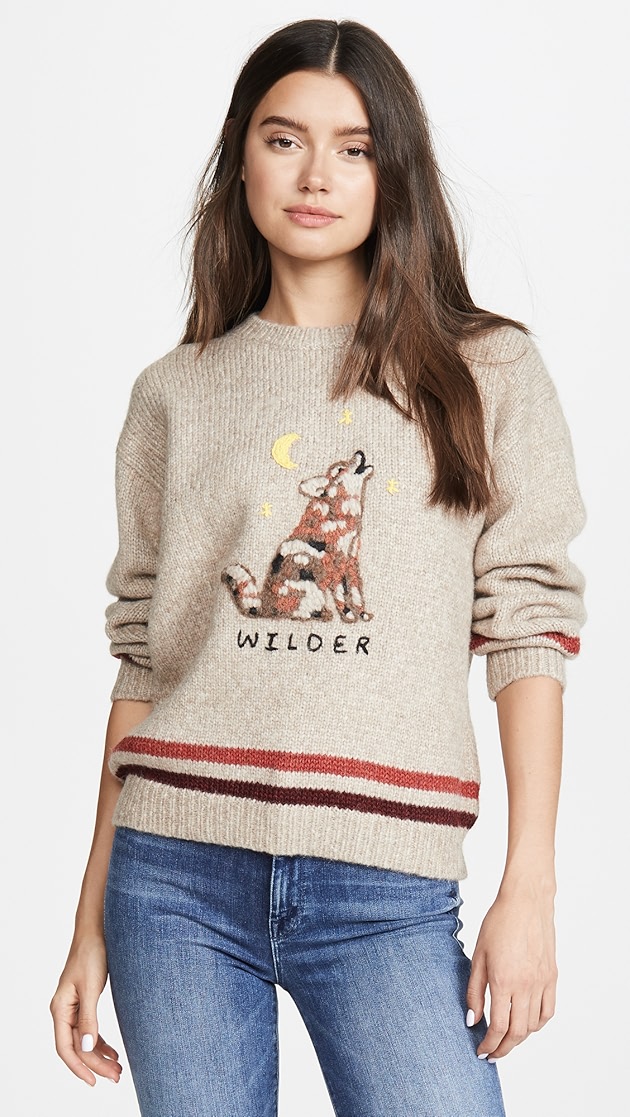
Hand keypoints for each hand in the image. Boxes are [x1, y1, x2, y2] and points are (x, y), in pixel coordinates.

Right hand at [50, 933, 122, 1085]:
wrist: (96, 931)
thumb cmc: (91, 954)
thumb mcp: (91, 988)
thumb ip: (88, 1019)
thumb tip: (85, 1048)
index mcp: (60, 1009)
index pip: (65, 1048)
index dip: (79, 1067)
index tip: (94, 1081)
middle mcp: (64, 1011)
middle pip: (77, 1047)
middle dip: (95, 1064)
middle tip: (116, 1076)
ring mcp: (74, 1007)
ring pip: (84, 1040)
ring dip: (99, 1055)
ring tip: (117, 1069)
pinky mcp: (84, 1002)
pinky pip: (89, 1030)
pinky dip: (100, 1042)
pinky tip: (113, 1052)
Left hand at [466, 883, 557, 1060]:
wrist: (526, 902)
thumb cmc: (498, 923)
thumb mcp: (478, 955)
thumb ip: (474, 991)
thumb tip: (472, 1020)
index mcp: (503, 981)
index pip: (498, 1027)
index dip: (489, 1044)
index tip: (481, 1051)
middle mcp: (525, 986)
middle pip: (517, 1032)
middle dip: (503, 1048)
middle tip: (492, 1054)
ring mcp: (542, 982)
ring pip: (533, 1025)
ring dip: (519, 1038)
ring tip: (506, 1039)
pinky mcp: (552, 977)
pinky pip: (548, 1011)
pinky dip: (537, 1024)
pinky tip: (527, 1024)